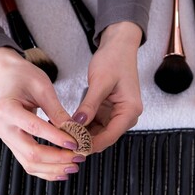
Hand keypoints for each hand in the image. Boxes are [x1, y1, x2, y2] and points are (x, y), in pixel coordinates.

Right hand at [0, 47, 84, 180]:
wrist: (8, 77)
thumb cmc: (24, 77)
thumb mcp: (42, 87)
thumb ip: (56, 111)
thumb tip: (74, 131)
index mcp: (7, 108)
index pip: (35, 128)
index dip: (57, 138)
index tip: (76, 143)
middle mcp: (2, 127)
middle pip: (30, 152)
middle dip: (57, 159)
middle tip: (78, 158)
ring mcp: (5, 137)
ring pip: (29, 162)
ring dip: (52, 168)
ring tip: (73, 167)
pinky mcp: (11, 142)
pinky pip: (27, 162)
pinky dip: (44, 169)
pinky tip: (60, 171)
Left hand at [73, 22, 142, 152]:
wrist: (118, 47)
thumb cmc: (114, 59)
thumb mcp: (100, 82)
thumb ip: (90, 105)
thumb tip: (78, 124)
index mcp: (130, 111)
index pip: (110, 136)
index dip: (91, 144)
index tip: (73, 147)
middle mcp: (125, 116)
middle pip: (104, 137)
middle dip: (85, 141)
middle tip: (64, 142)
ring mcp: (116, 114)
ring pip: (98, 133)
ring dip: (82, 135)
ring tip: (64, 134)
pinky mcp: (107, 111)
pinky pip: (94, 124)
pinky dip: (83, 126)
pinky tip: (69, 126)